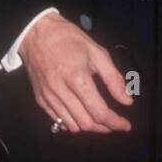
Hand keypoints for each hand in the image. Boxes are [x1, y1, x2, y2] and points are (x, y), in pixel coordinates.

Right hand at [18, 13, 132, 133]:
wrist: (35, 33)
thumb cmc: (69, 38)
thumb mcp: (97, 52)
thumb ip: (113, 78)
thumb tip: (126, 101)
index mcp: (78, 78)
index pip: (99, 112)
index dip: (115, 122)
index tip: (126, 126)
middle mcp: (61, 92)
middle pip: (86, 123)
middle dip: (104, 128)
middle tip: (114, 123)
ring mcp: (48, 97)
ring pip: (72, 126)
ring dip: (89, 127)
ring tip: (100, 121)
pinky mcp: (40, 99)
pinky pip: (58, 120)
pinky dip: (73, 123)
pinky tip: (81, 115)